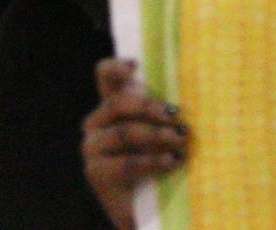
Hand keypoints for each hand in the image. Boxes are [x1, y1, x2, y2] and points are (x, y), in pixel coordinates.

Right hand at [82, 59, 186, 229]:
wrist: (145, 211)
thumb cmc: (158, 163)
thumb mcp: (161, 133)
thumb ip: (162, 113)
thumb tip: (183, 99)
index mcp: (110, 107)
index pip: (104, 76)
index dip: (116, 66)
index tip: (136, 66)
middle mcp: (95, 123)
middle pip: (117, 103)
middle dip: (151, 108)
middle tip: (178, 117)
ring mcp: (92, 148)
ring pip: (125, 132)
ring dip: (158, 135)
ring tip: (182, 142)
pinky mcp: (96, 172)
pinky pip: (127, 162)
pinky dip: (153, 160)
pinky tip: (172, 161)